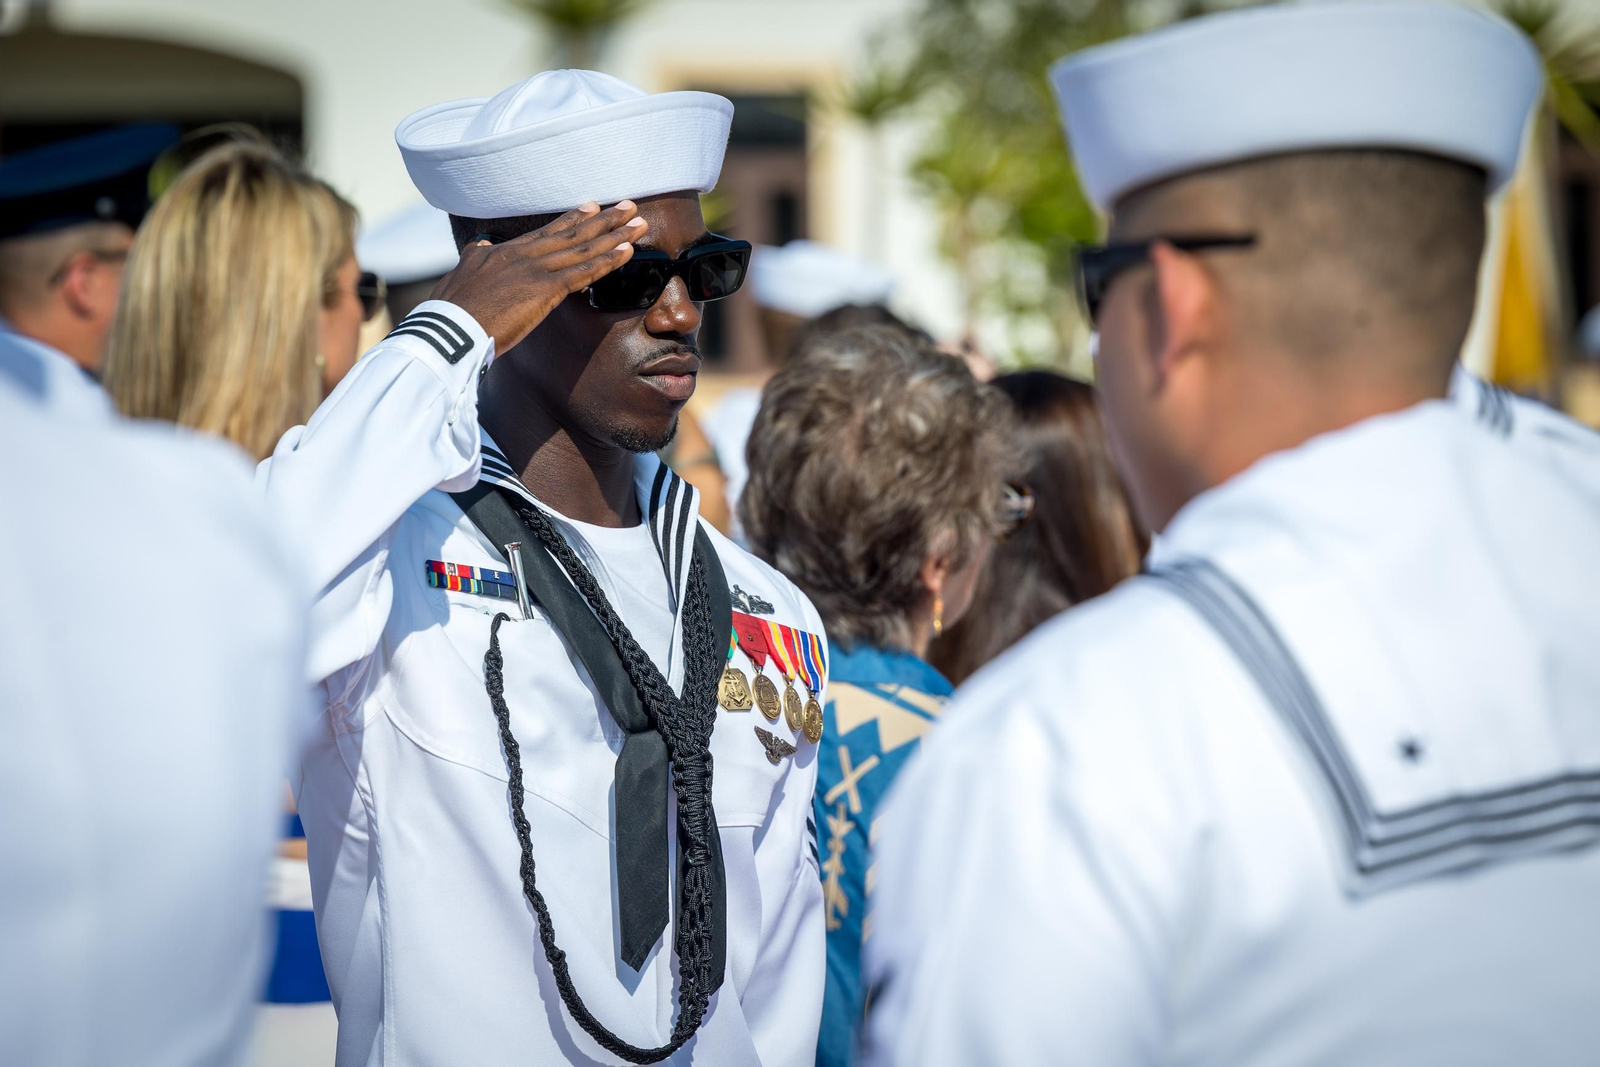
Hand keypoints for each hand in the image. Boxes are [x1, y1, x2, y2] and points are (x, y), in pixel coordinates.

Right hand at [430, 201, 646, 353]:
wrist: (447, 329)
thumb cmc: (450, 313)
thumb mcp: (461, 276)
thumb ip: (475, 259)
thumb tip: (480, 246)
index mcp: (502, 253)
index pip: (545, 233)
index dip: (571, 219)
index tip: (590, 207)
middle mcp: (522, 254)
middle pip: (570, 233)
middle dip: (602, 219)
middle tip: (627, 205)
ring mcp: (534, 269)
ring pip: (583, 247)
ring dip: (614, 233)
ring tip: (638, 221)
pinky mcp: (544, 289)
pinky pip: (585, 271)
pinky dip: (609, 259)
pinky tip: (628, 250)